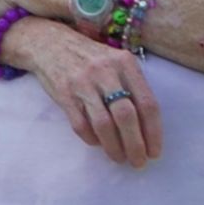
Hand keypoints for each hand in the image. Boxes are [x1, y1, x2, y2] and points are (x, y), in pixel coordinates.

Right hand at [9, 16, 163, 168]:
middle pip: (126, 116)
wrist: (48, 43)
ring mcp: (82, 83)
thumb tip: (146, 127)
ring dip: (114, 147)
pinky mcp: (63, 94)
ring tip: (120, 159)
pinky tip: (98, 143)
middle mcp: (105, 72)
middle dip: (135, 144)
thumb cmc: (90, 57)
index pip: (147, 103)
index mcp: (125, 64)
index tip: (155, 152)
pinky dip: (91, 139)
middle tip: (139, 162)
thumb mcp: (115, 62)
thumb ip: (132, 86)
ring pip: (103, 124)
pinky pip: (80, 124)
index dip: (153, 132)